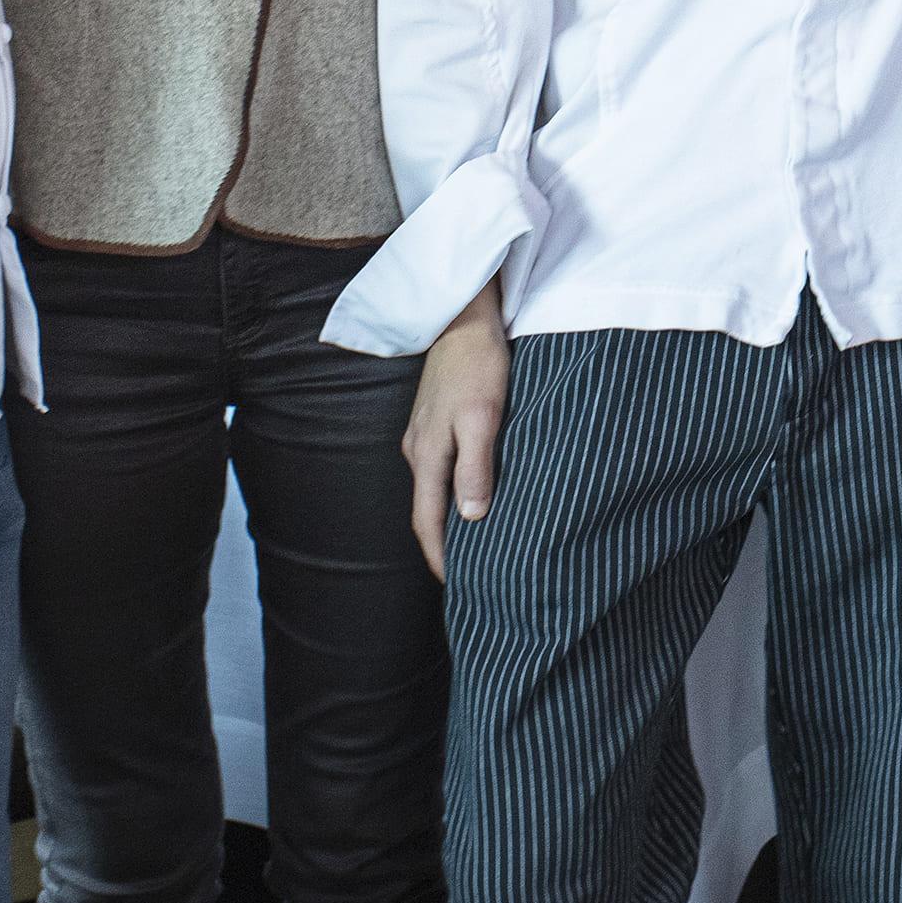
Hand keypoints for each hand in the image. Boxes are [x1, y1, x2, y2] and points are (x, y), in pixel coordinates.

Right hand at [403, 281, 511, 578]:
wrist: (465, 317)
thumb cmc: (480, 365)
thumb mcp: (484, 417)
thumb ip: (475, 467)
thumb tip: (468, 518)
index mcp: (427, 454)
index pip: (427, 521)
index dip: (440, 556)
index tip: (455, 585)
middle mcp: (417, 449)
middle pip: (426, 509)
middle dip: (441, 544)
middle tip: (465, 574)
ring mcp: (422, 434)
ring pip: (431, 488)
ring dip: (446, 517)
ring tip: (472, 541)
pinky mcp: (433, 420)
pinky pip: (438, 468)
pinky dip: (450, 491)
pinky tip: (471, 492)